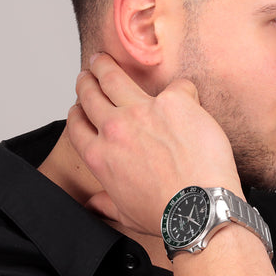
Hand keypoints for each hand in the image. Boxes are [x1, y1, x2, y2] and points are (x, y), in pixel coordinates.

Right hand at [66, 53, 240, 235]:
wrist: (199, 208)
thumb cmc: (167, 215)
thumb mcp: (125, 213)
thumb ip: (106, 203)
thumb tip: (93, 205)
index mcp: (100, 156)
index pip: (77, 124)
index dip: (77, 112)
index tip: (80, 107)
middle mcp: (115, 129)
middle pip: (90, 94)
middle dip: (87, 81)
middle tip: (89, 74)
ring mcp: (143, 111)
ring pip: (115, 77)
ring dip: (107, 66)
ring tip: (105, 60)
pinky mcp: (174, 102)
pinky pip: (177, 85)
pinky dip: (181, 90)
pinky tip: (185, 95)